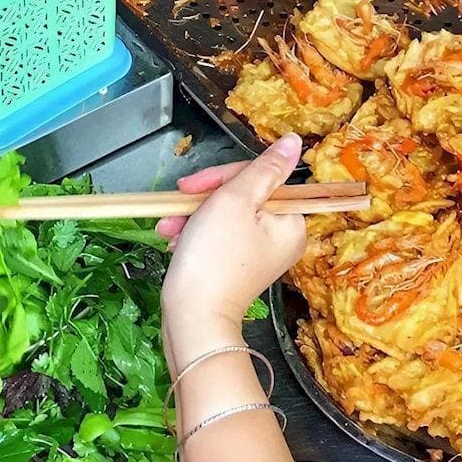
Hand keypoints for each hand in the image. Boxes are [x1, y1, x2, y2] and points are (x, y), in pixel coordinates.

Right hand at [158, 134, 305, 361]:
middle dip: (204, 200)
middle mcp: (282, 238)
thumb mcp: (237, 200)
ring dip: (193, 217)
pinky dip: (194, 236)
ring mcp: (259, 255)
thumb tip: (294, 141)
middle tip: (177, 205)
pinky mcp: (237, 268)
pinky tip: (173, 241)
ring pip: (225, 216)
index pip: (261, 178)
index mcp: (292, 221)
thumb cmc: (213, 258)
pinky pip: (218, 239)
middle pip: (243, 196)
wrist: (192, 321)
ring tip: (168, 228)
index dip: (224, 177)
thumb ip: (265, 167)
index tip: (192, 185)